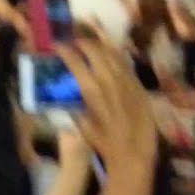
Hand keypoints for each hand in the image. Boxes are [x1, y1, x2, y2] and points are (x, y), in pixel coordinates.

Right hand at [56, 40, 157, 177]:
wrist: (135, 152)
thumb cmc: (103, 142)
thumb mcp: (81, 123)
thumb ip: (73, 105)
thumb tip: (65, 93)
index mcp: (91, 89)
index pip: (74, 60)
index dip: (63, 49)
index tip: (56, 46)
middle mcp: (109, 78)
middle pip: (94, 49)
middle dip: (81, 42)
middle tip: (73, 42)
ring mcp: (126, 79)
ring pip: (112, 52)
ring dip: (98, 45)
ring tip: (90, 44)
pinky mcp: (138, 83)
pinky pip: (124, 62)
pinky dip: (114, 55)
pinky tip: (108, 56)